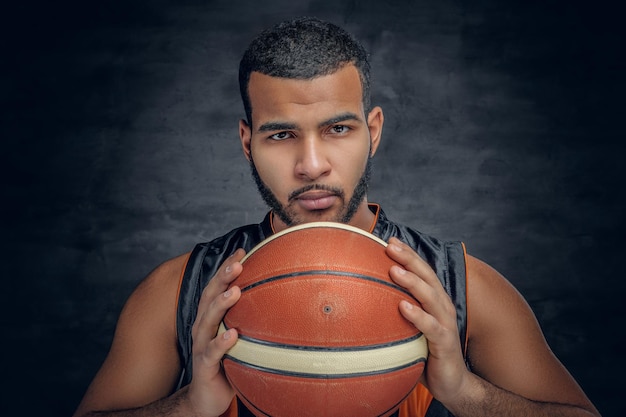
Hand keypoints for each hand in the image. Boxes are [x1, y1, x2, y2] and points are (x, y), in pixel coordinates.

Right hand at [186, 249, 245, 416]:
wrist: (206, 397)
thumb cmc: (226, 362)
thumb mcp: (238, 337)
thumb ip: (249, 319)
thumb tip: (280, 300)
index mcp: (210, 317)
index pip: (216, 287)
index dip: (226, 268)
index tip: (242, 252)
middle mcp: (202, 327)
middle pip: (210, 297)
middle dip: (222, 278)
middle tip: (237, 263)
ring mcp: (201, 345)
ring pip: (208, 320)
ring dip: (220, 304)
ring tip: (234, 291)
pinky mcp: (203, 366)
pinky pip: (211, 353)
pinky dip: (221, 343)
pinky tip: (232, 335)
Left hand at [386, 238, 469, 404]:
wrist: (452, 384)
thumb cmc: (426, 352)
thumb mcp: (409, 328)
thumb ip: (395, 314)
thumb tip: (364, 301)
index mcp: (434, 301)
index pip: (422, 272)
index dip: (408, 255)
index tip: (390, 240)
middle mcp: (442, 307)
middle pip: (427, 277)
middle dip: (409, 259)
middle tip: (390, 246)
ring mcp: (445, 324)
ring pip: (430, 297)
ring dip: (412, 282)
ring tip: (394, 270)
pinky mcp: (445, 343)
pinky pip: (431, 327)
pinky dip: (418, 316)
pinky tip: (403, 307)